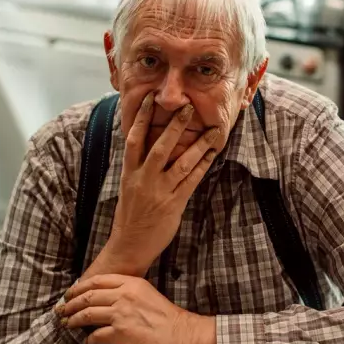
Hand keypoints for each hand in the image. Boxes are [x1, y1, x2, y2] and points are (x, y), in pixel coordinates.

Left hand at [57, 274, 217, 343]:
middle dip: (71, 304)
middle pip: (88, 296)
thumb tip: (103, 295)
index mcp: (129, 283)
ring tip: (68, 323)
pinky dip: (90, 339)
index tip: (70, 293)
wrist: (176, 330)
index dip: (79, 287)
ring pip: (88, 314)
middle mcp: (123, 295)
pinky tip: (88, 340)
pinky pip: (98, 335)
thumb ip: (124, 289)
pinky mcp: (121, 332)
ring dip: (74, 320)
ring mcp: (121, 313)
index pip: (97, 281)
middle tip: (62, 309)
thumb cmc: (163, 313)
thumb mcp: (144, 291)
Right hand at [92, 93, 220, 277]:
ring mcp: (159, 191)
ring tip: (214, 130)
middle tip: (187, 106)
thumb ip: (139, 166)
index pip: (133, 139)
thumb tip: (151, 143)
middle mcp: (143, 179)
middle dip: (174, 126)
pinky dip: (203, 165)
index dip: (141, 118)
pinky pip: (191, 181)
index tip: (150, 98)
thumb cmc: (131, 215)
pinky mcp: (174, 204)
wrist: (129, 246)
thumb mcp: (129, 186)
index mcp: (129, 172)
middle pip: (159, 146)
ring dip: (199, 144)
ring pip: (181, 163)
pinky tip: (212, 153)